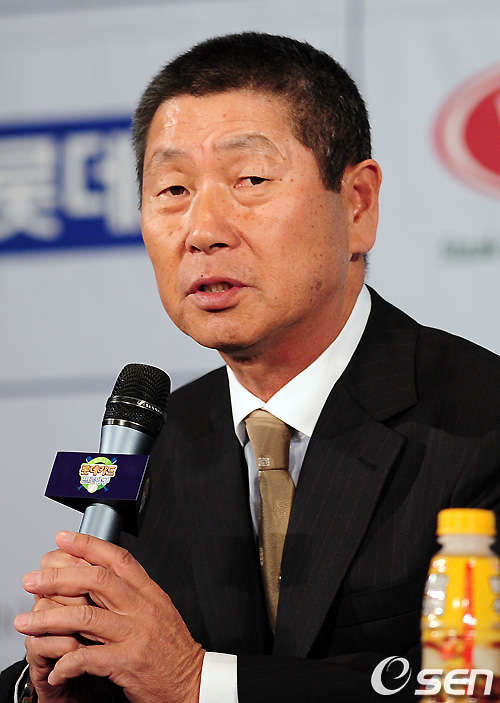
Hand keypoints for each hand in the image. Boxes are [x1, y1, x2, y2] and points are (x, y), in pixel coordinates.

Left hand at [15, 531, 204, 702]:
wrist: (193, 683)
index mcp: (149, 593)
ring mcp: (135, 635)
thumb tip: (99, 578)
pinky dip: (65, 661)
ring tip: (27, 623)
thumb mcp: (158, 612)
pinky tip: (56, 666)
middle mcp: (142, 609)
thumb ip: (132, 595)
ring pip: (84, 617)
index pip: (117, 558)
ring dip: (49, 619)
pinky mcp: (128, 663)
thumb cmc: (173, 650)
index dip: (88, 544)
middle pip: (95, 581)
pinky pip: (87, 657)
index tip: (64, 539)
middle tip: (33, 580)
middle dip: (58, 578)